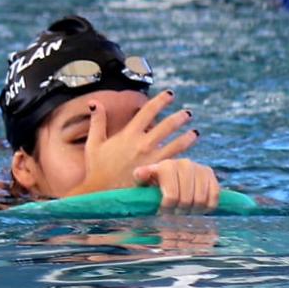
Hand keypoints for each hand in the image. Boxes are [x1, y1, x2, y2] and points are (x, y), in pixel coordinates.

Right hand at [78, 91, 196, 194]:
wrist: (102, 193)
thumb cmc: (96, 169)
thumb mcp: (93, 143)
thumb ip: (97, 121)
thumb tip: (94, 102)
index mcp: (128, 134)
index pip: (148, 111)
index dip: (160, 101)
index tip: (170, 94)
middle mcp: (142, 144)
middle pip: (167, 126)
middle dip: (179, 117)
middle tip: (188, 113)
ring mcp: (152, 159)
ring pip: (176, 144)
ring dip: (187, 137)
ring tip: (195, 132)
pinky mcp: (157, 173)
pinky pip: (175, 163)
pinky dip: (184, 157)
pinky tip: (190, 157)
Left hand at [133, 159, 222, 213]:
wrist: (172, 177)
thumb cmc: (155, 182)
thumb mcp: (144, 181)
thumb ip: (141, 177)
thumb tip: (141, 173)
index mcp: (167, 165)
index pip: (172, 196)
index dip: (168, 208)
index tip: (163, 212)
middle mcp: (185, 164)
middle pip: (187, 200)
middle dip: (180, 211)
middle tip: (175, 213)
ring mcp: (200, 168)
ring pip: (201, 200)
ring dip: (193, 210)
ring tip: (185, 211)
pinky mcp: (211, 174)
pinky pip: (214, 196)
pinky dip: (207, 206)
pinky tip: (198, 208)